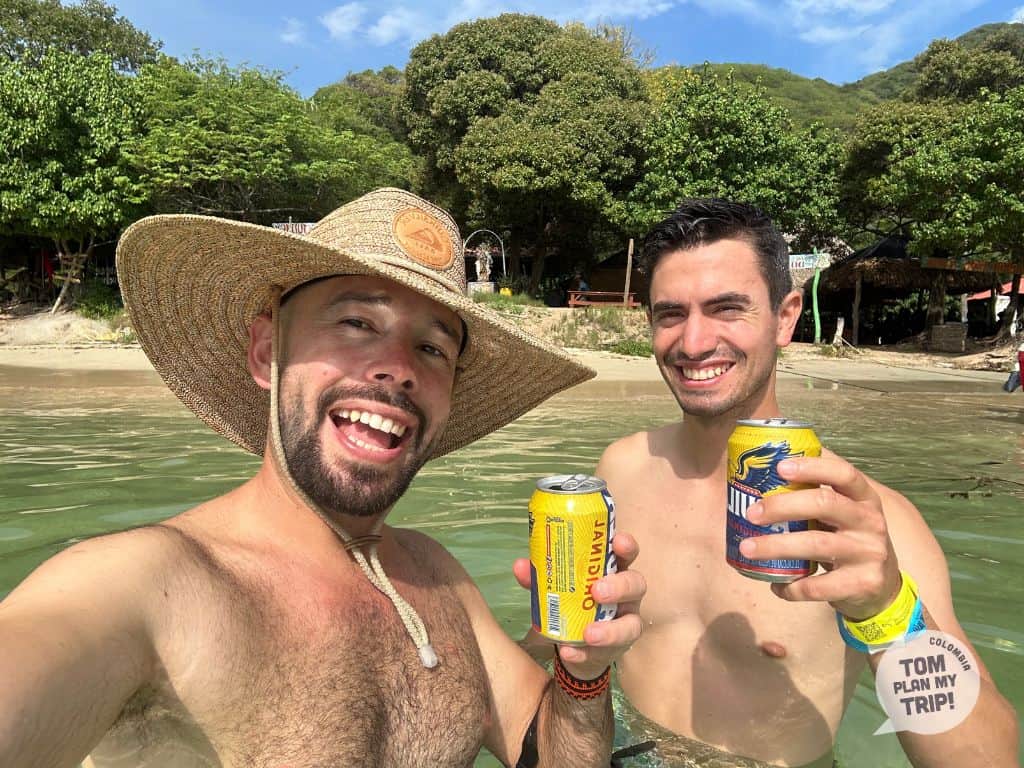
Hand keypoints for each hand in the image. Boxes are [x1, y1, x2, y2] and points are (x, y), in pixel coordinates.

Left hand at [513, 532, 644, 679]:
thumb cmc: (572, 604)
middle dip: (619, 587)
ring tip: (588, 634)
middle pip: (635, 585)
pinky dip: (585, 654)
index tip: (619, 542)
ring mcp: (624, 624)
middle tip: (597, 591)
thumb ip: (539, 577)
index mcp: (612, 572)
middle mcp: (625, 596)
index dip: (626, 546)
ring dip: (610, 630)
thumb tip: (521, 566)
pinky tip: (569, 652)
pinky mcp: (615, 650)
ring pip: (631, 625)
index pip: (626, 554)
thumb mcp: (554, 587)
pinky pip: (606, 653)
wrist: (575, 646)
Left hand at [737, 454, 901, 620]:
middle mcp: (870, 522)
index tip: (779, 467)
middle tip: (752, 513)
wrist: (882, 588)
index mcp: (864, 498)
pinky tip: (775, 584)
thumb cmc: (850, 541)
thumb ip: (817, 496)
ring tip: (747, 548)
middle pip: (824, 504)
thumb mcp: (845, 514)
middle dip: (782, 506)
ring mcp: (868, 553)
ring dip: (776, 546)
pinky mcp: (862, 584)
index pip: (843, 474)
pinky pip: (818, 586)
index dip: (812, 467)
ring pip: (816, 545)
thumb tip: (769, 469)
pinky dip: (791, 586)